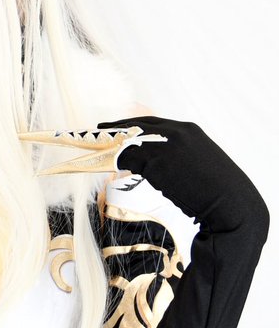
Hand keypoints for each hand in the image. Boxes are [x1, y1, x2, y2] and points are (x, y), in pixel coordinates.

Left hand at [98, 115, 268, 234]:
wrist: (233, 205)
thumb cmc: (217, 192)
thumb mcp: (196, 166)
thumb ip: (176, 158)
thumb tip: (152, 165)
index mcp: (189, 131)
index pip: (152, 122)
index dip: (130, 124)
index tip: (112, 126)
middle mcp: (177, 132)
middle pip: (136, 127)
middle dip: (114, 131)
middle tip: (95, 132)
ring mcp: (167, 146)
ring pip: (129, 146)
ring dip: (111, 152)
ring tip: (96, 155)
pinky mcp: (159, 163)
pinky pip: (129, 161)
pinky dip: (114, 164)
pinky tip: (107, 170)